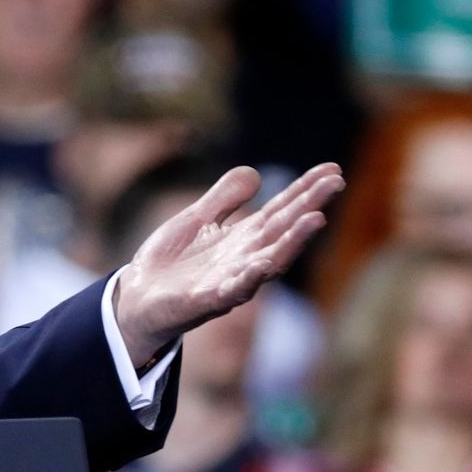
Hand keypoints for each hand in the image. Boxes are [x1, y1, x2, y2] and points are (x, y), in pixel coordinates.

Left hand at [114, 163, 345, 360]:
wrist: (135, 299)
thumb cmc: (170, 263)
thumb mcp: (196, 220)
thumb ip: (223, 200)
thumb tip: (254, 173)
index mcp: (242, 240)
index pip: (280, 211)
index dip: (305, 191)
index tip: (332, 169)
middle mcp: (244, 261)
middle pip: (282, 231)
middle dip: (309, 207)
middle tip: (336, 182)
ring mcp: (228, 282)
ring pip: (269, 263)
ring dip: (293, 242)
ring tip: (316, 218)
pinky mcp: (205, 302)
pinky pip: (232, 291)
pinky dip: (249, 278)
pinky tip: (263, 263)